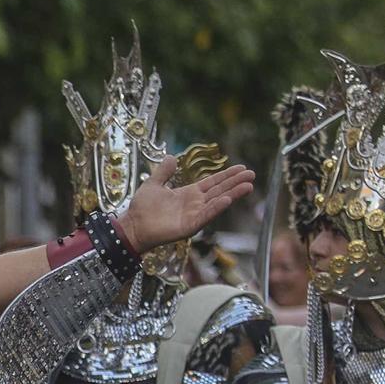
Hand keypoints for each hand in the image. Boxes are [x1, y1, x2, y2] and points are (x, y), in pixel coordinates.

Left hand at [114, 156, 256, 251]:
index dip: (226, 175)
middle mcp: (195, 204)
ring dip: (233, 194)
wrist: (132, 226)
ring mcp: (194, 215)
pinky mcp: (189, 226)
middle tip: (252, 174)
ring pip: (217, 202)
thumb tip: (171, 157)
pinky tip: (227, 200)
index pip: (213, 182)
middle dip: (235, 182)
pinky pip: (205, 215)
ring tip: (248, 186)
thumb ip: (163, 172)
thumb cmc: (142, 208)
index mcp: (188, 194)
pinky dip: (216, 208)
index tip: (241, 168)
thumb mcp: (153, 184)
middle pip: (220, 191)